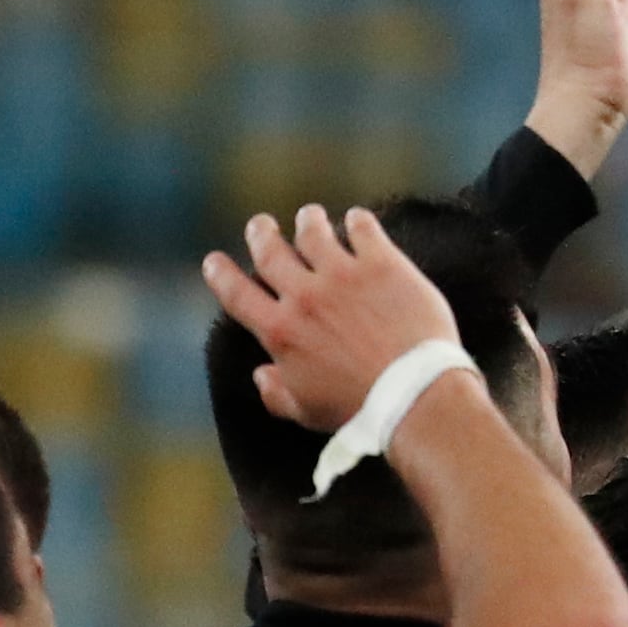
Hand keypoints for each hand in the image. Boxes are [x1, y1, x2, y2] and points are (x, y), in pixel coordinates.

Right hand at [203, 207, 468, 430]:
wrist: (413, 393)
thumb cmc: (360, 409)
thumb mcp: (307, 411)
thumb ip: (277, 393)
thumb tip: (261, 374)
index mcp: (280, 332)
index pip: (237, 294)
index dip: (220, 275)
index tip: (213, 261)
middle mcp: (305, 297)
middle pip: (271, 252)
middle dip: (260, 234)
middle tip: (260, 224)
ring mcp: (343, 276)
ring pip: (313, 232)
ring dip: (307, 220)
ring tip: (309, 215)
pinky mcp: (383, 264)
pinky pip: (362, 228)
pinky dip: (356, 221)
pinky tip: (357, 219)